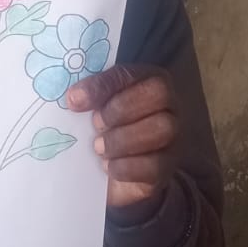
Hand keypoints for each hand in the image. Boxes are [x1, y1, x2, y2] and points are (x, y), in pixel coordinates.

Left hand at [66, 65, 178, 210]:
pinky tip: (108, 166)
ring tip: (99, 147)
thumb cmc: (108, 130)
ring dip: (122, 139)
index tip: (73, 100)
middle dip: (119, 110)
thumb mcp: (98, 109)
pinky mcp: (169, 165)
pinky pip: (155, 164)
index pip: (128, 73)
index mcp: (147, 80)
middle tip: (95, 125)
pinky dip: (126, 166)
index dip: (101, 85)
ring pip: (161, 128)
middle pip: (157, 95)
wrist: (122, 173)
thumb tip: (74, 99)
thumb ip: (90, 98)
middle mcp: (168, 103)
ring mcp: (174, 135)